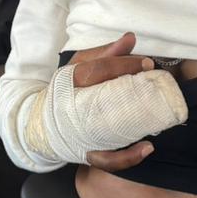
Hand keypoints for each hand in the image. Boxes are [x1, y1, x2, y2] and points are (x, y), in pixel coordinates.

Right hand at [67, 32, 157, 173]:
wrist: (42, 121)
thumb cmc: (66, 89)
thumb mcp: (80, 65)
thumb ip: (106, 53)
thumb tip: (131, 38)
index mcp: (72, 81)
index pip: (99, 69)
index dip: (124, 65)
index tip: (147, 63)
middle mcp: (72, 108)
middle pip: (103, 98)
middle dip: (131, 89)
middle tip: (153, 81)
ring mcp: (80, 133)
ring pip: (105, 136)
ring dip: (131, 128)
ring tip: (154, 120)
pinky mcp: (87, 151)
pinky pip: (107, 159)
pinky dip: (127, 157)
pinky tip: (147, 148)